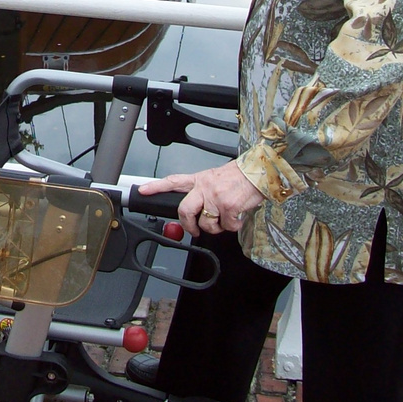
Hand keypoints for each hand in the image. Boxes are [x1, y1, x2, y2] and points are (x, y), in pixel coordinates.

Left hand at [137, 162, 265, 237]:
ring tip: (226, 219)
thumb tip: (197, 211)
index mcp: (200, 179)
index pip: (173, 182)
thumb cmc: (239, 177)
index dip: (156, 186)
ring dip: (217, 227)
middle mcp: (205, 187)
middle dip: (188, 225)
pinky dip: (233, 226)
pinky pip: (226, 227)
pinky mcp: (228, 207)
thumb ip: (203, 192)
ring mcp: (216, 198)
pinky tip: (238, 216)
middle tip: (194, 229)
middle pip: (184, 210)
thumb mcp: (215, 178)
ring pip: (206, 224)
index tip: (142, 190)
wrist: (259, 172)